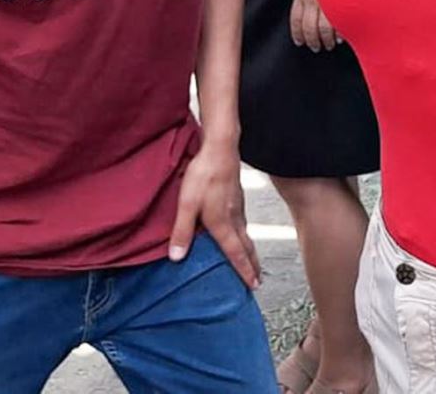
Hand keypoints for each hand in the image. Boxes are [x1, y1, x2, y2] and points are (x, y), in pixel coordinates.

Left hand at [170, 139, 260, 289]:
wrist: (221, 149)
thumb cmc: (204, 176)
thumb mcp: (187, 204)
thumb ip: (182, 232)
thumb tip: (177, 258)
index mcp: (222, 224)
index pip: (235, 253)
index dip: (243, 271)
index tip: (252, 286)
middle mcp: (234, 219)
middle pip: (246, 247)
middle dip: (252, 266)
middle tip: (258, 282)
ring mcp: (238, 207)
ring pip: (246, 235)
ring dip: (250, 251)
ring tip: (252, 262)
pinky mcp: (237, 197)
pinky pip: (244, 223)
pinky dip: (245, 235)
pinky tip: (240, 232)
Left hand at [288, 0, 338, 50]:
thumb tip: (308, 14)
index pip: (296, 20)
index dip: (298, 34)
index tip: (300, 41)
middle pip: (309, 29)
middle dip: (313, 41)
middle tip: (316, 47)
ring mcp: (328, 1)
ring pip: (325, 30)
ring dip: (327, 41)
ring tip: (330, 44)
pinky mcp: (344, 2)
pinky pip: (340, 24)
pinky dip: (341, 34)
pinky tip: (342, 37)